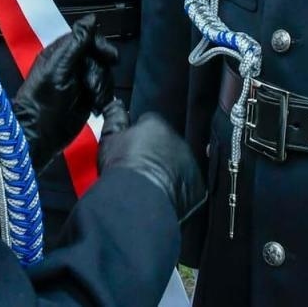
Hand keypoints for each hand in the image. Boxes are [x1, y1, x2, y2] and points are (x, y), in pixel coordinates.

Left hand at [11, 14, 118, 171]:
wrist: (40, 135)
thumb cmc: (43, 100)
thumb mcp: (59, 68)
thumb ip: (76, 43)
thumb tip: (90, 19)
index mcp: (61, 53)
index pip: (87, 38)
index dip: (100, 46)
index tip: (110, 57)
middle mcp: (71, 65)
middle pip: (99, 57)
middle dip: (100, 72)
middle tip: (93, 87)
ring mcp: (80, 82)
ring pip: (103, 74)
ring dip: (102, 87)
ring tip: (93, 100)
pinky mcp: (87, 98)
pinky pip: (104, 90)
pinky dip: (103, 97)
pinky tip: (96, 106)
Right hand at [96, 101, 205, 222]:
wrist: (137, 203)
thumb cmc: (121, 169)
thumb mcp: (109, 139)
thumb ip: (115, 117)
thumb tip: (116, 104)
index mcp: (157, 125)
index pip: (149, 122)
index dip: (138, 135)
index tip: (130, 149)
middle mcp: (178, 140)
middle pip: (166, 142)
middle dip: (156, 152)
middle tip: (139, 168)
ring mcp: (190, 164)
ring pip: (179, 162)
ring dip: (169, 170)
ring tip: (150, 185)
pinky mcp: (198, 187)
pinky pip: (188, 185)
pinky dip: (179, 189)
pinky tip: (163, 196)